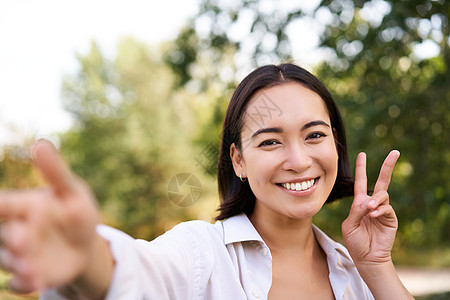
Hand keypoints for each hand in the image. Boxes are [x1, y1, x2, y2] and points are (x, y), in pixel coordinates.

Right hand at [0, 140, 99, 292]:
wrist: (88, 243)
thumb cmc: (76, 211)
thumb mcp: (72, 191)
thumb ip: (55, 172)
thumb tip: (40, 143)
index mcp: (25, 207)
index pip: (3, 205)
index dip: (0, 207)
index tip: (1, 207)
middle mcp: (17, 230)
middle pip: (5, 235)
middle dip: (13, 239)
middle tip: (25, 240)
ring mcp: (22, 255)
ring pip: (9, 260)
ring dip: (18, 264)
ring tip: (34, 269)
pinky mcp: (31, 274)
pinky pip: (20, 283)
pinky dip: (23, 284)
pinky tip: (35, 283)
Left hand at [342, 150, 399, 266]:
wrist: (367, 257)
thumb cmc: (355, 242)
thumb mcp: (349, 225)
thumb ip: (356, 212)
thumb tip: (368, 201)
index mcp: (359, 203)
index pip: (361, 182)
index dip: (361, 168)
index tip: (362, 154)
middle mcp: (372, 203)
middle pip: (381, 181)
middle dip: (387, 166)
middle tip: (395, 153)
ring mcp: (383, 210)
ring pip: (382, 194)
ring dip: (375, 200)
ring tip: (369, 210)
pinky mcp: (390, 218)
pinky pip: (386, 207)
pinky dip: (379, 209)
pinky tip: (373, 215)